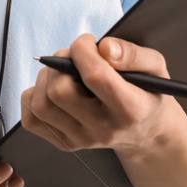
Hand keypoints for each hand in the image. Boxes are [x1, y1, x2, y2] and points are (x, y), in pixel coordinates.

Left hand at [19, 33, 186, 159]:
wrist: (146, 133)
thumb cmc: (148, 93)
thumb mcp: (155, 68)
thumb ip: (133, 54)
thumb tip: (104, 48)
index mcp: (130, 110)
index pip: (95, 76)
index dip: (83, 51)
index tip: (86, 42)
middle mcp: (103, 130)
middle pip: (59, 92)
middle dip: (60, 63)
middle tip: (73, 56)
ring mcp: (81, 140)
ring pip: (41, 105)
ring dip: (46, 78)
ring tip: (64, 72)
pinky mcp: (64, 143)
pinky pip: (31, 119)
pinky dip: (35, 97)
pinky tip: (54, 90)